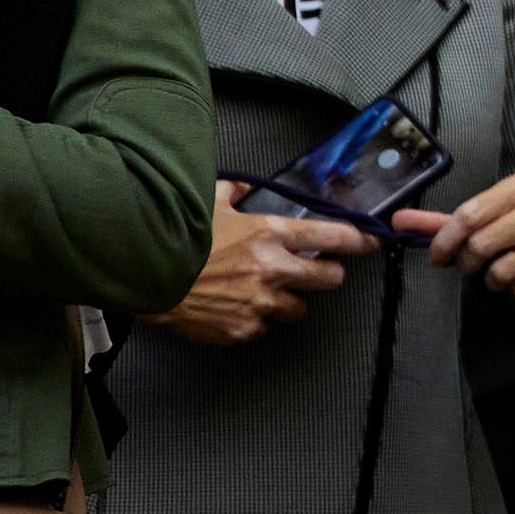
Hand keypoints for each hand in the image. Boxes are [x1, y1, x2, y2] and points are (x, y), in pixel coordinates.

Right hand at [148, 184, 372, 344]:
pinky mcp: (243, 328)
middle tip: (313, 271)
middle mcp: (273, 269)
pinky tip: (237, 306)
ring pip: (299, 308)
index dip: (359, 241)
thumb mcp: (209, 203)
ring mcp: (260, 303)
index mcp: (270, 234)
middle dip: (325, 274)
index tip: (370, 242)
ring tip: (264, 291)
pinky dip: (256, 319)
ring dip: (289, 300)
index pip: (334, 238)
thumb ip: (236, 192)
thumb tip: (248, 185)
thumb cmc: (176, 238)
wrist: (143, 277)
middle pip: (330, 278)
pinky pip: (264, 326)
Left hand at [399, 173, 514, 299]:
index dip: (444, 242)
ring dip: (491, 279)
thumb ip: (443, 221)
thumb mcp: (490, 212)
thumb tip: (397, 221)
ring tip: (501, 268)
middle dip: (467, 263)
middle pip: (480, 247)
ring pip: (500, 272)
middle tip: (471, 264)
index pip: (468, 216)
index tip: (437, 257)